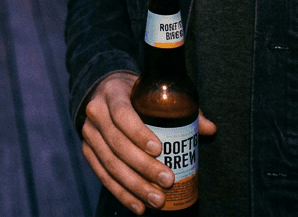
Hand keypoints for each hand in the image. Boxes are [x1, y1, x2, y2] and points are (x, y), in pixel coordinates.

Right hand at [81, 73, 216, 214]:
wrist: (104, 93)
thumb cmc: (135, 93)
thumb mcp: (152, 92)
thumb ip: (181, 108)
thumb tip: (209, 129)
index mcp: (112, 93)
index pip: (122, 114)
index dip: (139, 133)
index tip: (160, 149)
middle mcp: (96, 112)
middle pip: (117, 144)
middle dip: (143, 166)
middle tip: (167, 180)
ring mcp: (89, 133)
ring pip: (110, 163)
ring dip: (134, 185)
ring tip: (157, 200)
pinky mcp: (87, 151)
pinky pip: (103, 176)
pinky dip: (121, 193)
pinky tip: (138, 206)